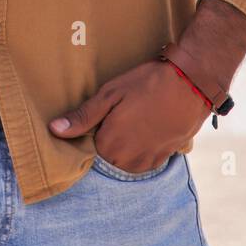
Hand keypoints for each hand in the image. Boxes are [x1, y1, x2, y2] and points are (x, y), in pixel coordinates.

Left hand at [47, 59, 211, 172]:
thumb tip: (54, 130)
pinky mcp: (164, 158)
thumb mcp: (110, 94)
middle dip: (109, 139)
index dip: (95, 130)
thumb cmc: (147, 84)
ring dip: (126, 146)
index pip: (89, 148)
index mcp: (110, 145)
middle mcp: (127, 160)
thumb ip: (83, 116)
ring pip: (126, 161)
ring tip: (136, 119)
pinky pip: (145, 161)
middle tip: (122, 114)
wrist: (190, 83)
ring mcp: (148, 161)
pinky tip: (148, 127)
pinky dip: (143, 148)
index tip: (105, 115)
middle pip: (107, 156)